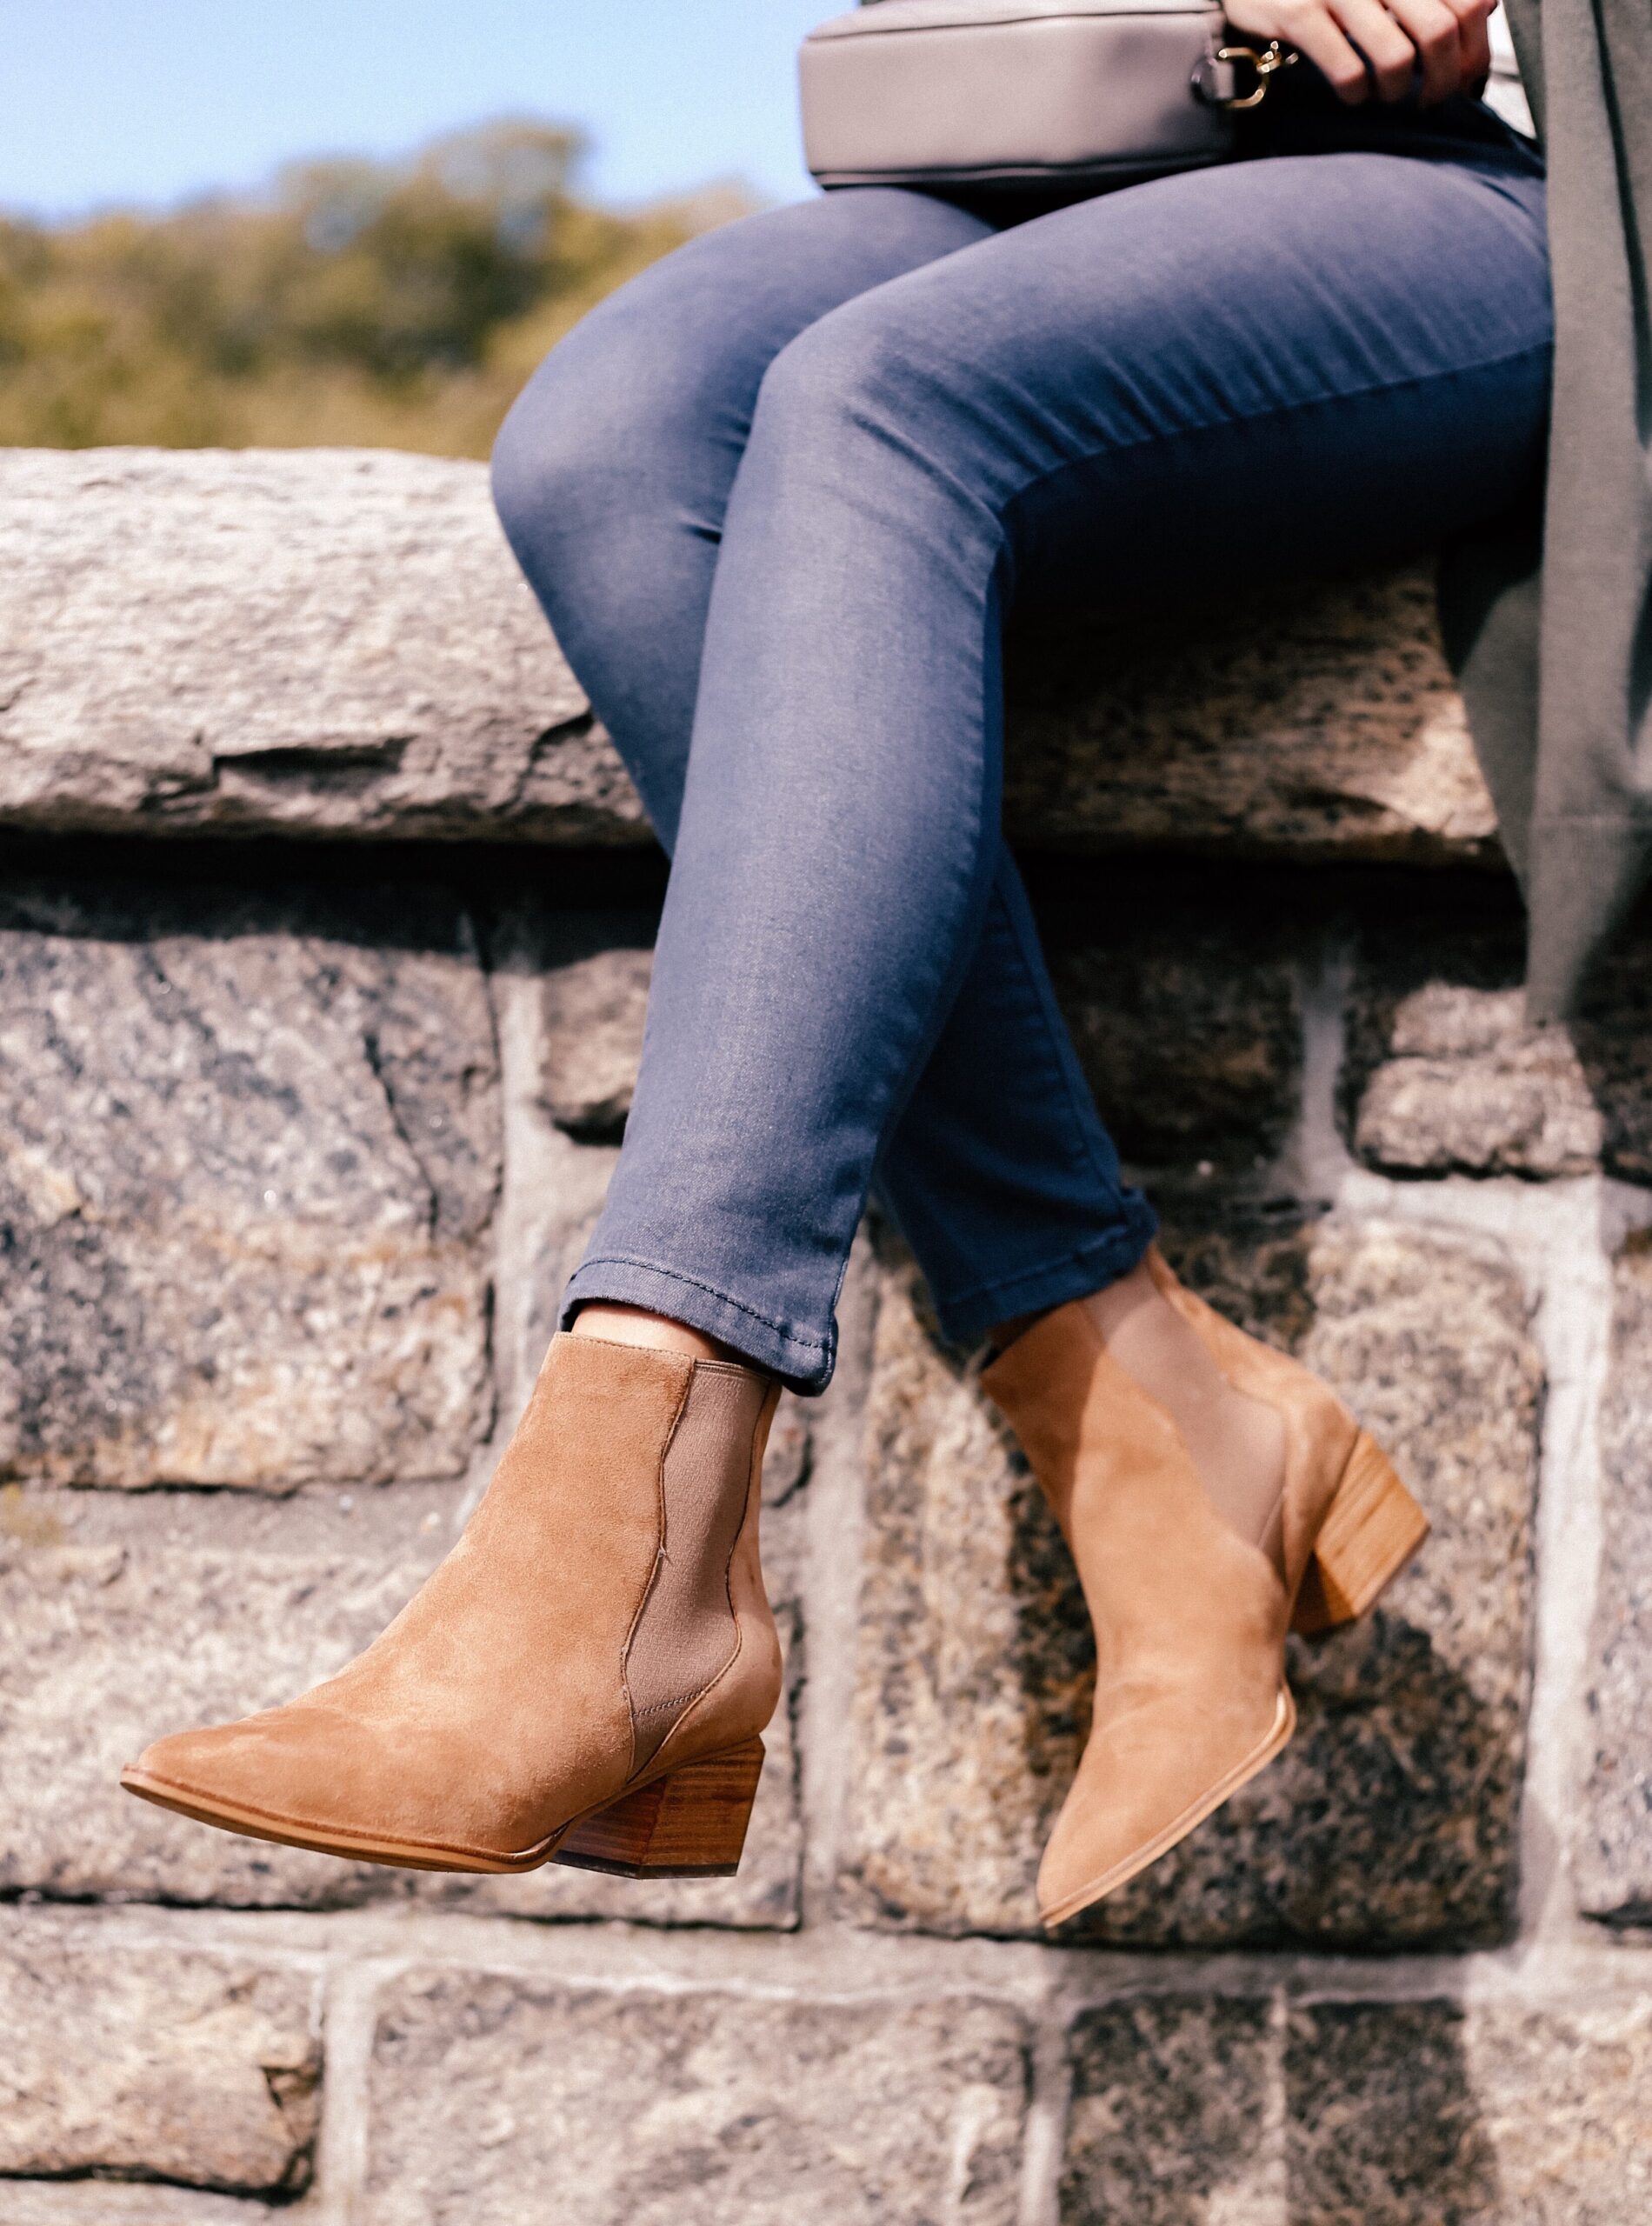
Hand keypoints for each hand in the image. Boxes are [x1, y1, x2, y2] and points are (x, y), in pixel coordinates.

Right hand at [1223, 0, 1494, 103]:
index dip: (1478, 51)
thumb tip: (1485, 12)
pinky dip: (1357, 94)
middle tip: (1433, 100)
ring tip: (1387, 94)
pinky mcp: (1299, 13)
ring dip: (1398, 92)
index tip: (1470, 82)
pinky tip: (1354, 92)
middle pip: (1441, 33)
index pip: (1469, 3)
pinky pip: (1347, 71)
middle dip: (1444, 81)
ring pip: (1397, 58)